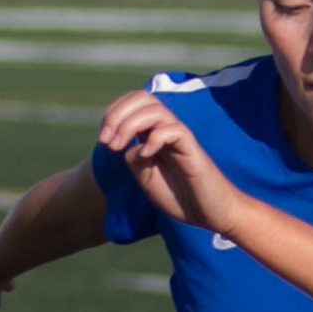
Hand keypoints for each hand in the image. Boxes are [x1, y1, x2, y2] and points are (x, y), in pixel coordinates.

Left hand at [96, 89, 246, 238]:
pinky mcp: (192, 149)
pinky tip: (147, 155)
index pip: (133, 103)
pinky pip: (174, 130)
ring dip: (129, 124)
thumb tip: (127, 145)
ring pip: (155, 110)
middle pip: (142, 98)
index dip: (113, 113)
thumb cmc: (180, 197)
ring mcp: (180, 137)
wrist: (209, 213)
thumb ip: (133, 159)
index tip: (102, 139)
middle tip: (106, 141)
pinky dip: (155, 138)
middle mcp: (167, 129)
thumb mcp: (146, 179)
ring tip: (119, 146)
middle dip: (117, 114)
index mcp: (154, 133)